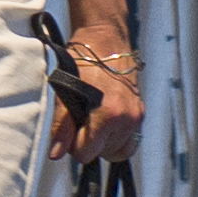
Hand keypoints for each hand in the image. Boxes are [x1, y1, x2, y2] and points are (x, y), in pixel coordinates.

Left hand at [54, 16, 143, 164]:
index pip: (86, 154)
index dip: (73, 145)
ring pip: (117, 151)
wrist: (106, 42)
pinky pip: (129, 142)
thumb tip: (56, 153)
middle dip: (89, 142)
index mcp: (108, 115)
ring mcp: (136, 117)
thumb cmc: (82, 63)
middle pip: (101, 154)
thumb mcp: (66, 93)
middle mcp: (127, 119)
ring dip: (104, 142)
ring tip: (95, 119)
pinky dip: (117, 139)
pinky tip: (107, 124)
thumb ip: (62, 127)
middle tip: (82, 118)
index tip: (71, 127)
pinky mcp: (141, 114)